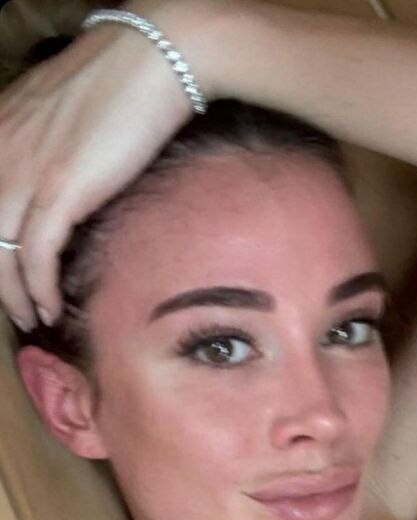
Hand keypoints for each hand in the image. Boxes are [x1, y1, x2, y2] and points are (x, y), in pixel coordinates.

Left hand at [0, 3, 209, 330]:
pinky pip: (35, 256)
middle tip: (18, 308)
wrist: (153, 60)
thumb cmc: (120, 84)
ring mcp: (24, 171)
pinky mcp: (57, 190)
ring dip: (15, 295)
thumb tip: (53, 190)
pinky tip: (52, 306)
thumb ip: (43, 147)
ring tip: (35, 316)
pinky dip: (40, 289)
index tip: (10, 274)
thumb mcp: (61, 114)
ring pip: (1, 252)